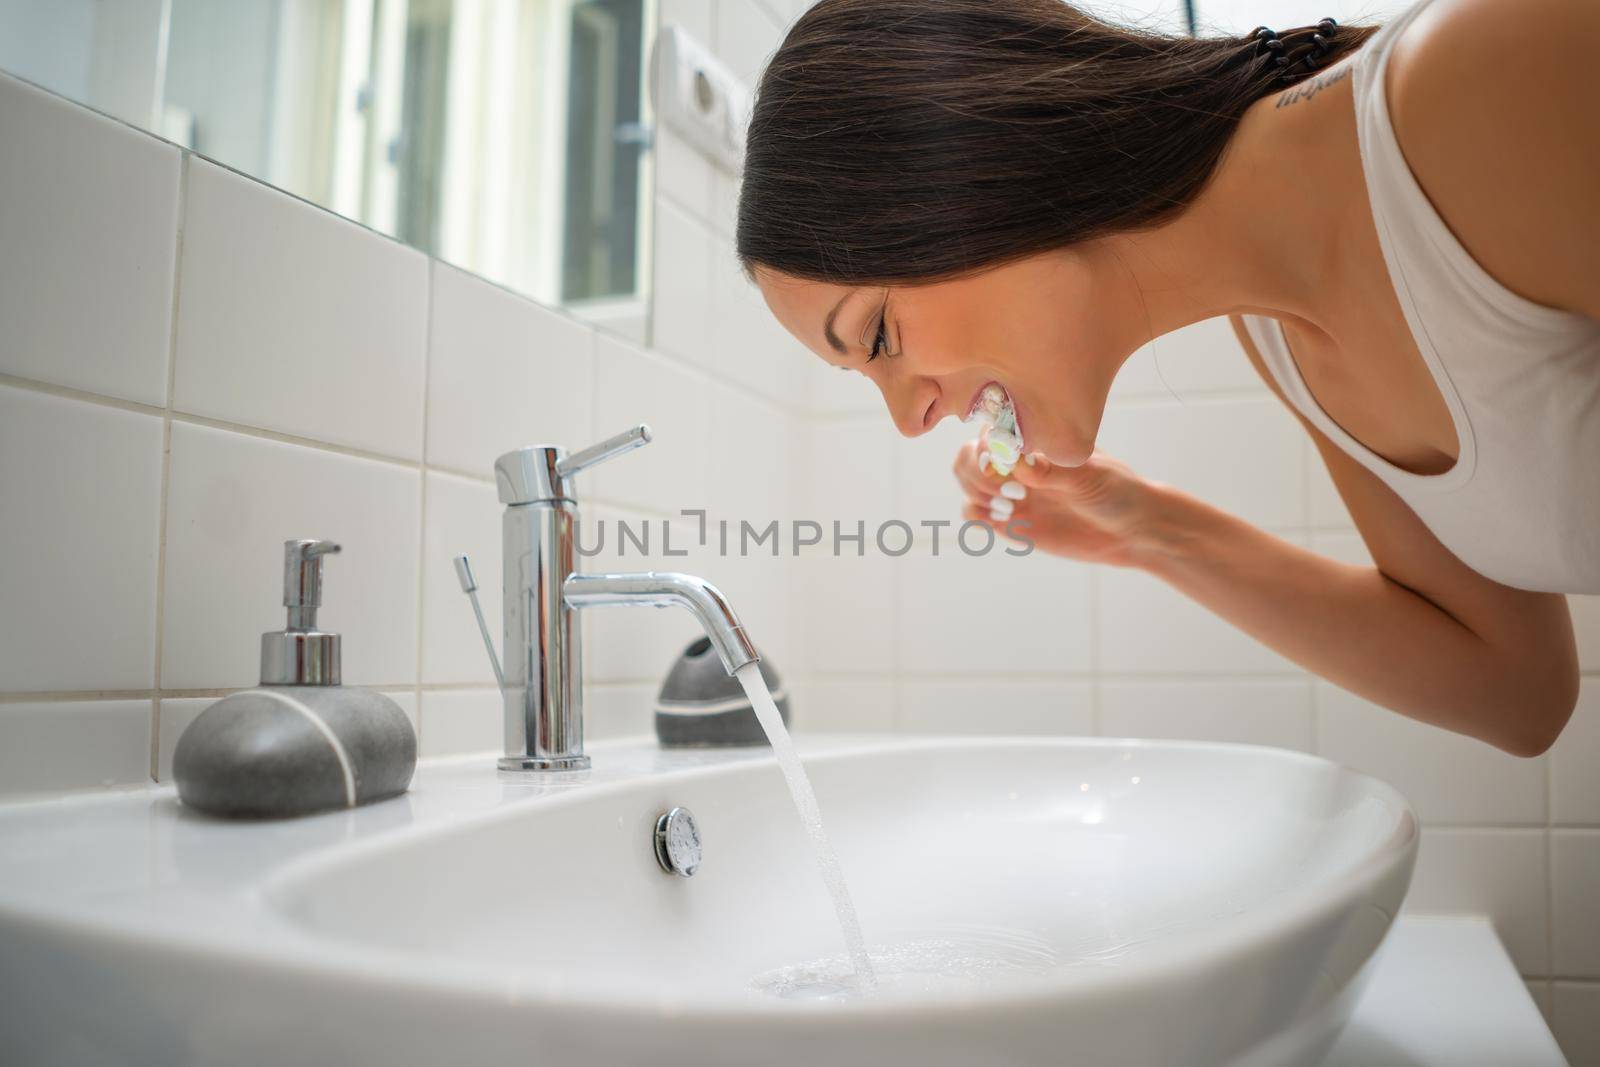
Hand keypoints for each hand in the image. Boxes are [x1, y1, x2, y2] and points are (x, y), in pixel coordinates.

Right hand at [952, 428, 1162, 566]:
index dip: (989, 447)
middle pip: (968, 455)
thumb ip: (1051, 471)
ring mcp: (1010, 491)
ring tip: (1008, 507)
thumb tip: (1017, 461)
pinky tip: (1007, 519)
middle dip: (976, 472)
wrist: (1129, 531)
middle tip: (1008, 492)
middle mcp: (1018, 462)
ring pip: (966, 480)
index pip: (991, 431)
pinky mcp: (1009, 522)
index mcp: (1035, 441)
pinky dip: (976, 515)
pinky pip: (974, 514)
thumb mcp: (1089, 477)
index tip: (1008, 467)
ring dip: (974, 492)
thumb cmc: (1117, 492)